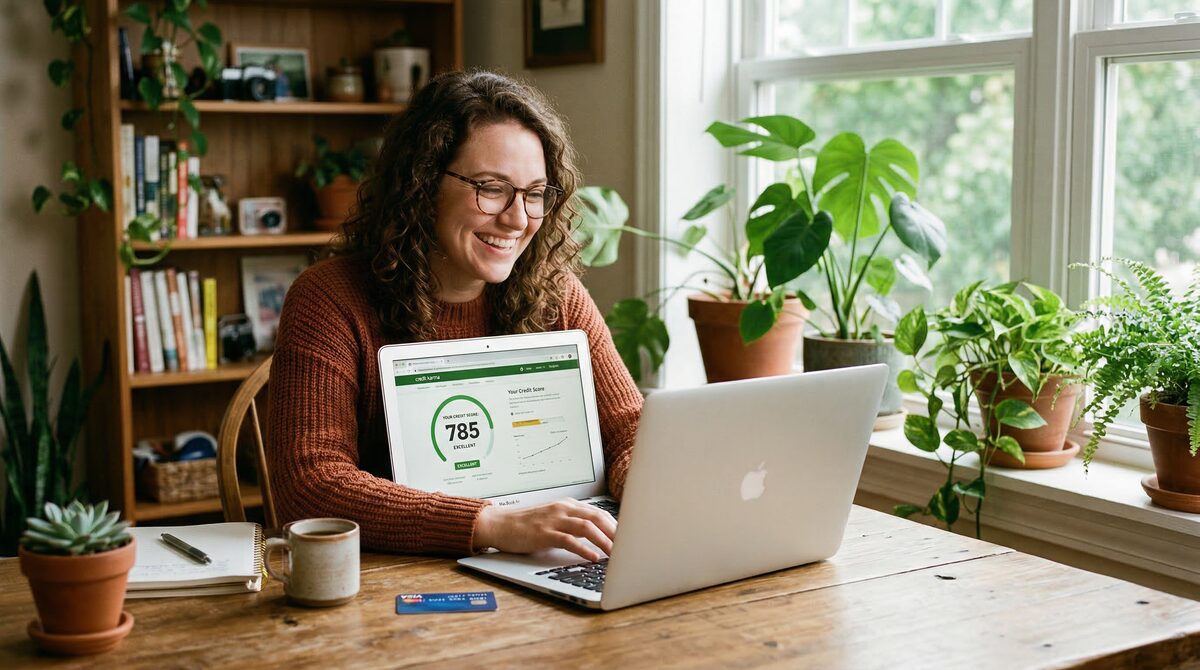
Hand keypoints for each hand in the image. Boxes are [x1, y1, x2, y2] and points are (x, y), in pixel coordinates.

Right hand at [473, 499, 616, 561]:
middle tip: (628, 547)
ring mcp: (553, 520)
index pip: (599, 512)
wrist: (499, 524)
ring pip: (587, 527)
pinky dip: (584, 549)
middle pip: (598, 517)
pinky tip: (593, 557)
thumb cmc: (526, 525)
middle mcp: (563, 509)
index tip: (628, 538)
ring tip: (616, 554)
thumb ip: (572, 524)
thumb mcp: (553, 519)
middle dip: (616, 533)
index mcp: (568, 505)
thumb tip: (597, 537)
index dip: (616, 526)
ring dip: (605, 541)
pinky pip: (569, 540)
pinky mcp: (544, 533)